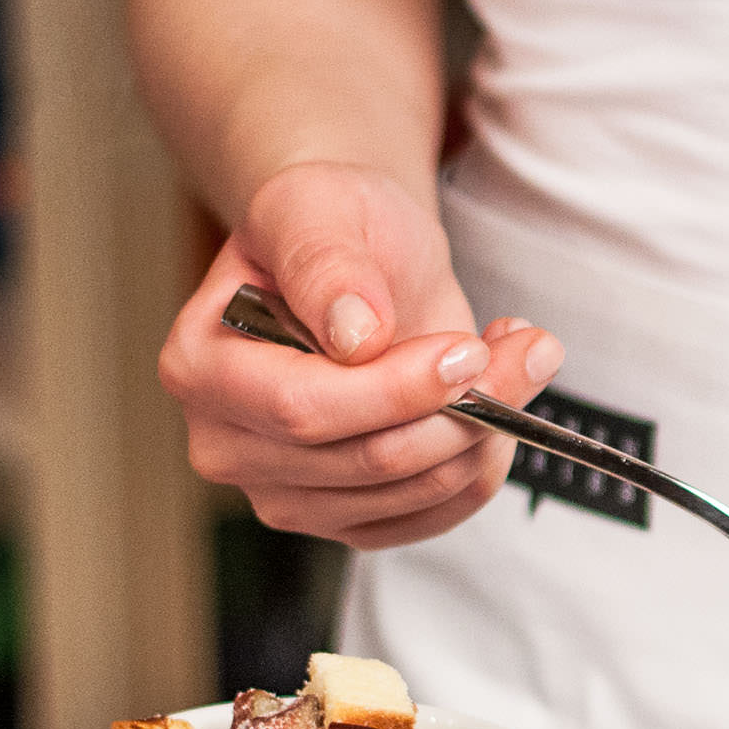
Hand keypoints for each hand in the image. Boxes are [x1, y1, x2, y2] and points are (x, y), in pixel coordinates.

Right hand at [160, 161, 562, 548]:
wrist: (360, 265)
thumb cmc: (330, 229)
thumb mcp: (319, 208)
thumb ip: (325, 263)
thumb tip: (353, 332)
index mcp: (200, 368)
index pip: (304, 410)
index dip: (399, 389)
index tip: (466, 350)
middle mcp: (230, 446)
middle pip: (370, 460)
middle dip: (466, 407)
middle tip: (528, 349)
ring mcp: (288, 494)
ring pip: (416, 490)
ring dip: (490, 428)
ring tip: (516, 357)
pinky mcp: (350, 520)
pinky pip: (437, 515)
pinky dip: (485, 461)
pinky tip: (496, 402)